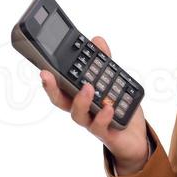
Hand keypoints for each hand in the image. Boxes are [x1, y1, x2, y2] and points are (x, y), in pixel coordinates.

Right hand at [38, 35, 148, 173]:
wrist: (135, 137)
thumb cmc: (120, 109)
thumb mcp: (114, 81)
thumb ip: (105, 62)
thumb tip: (96, 40)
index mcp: (80, 97)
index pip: (60, 87)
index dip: (49, 79)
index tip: (42, 67)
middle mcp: (82, 110)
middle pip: (60, 101)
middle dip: (51, 88)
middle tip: (47, 75)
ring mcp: (91, 122)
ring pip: (77, 115)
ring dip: (80, 100)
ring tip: (88, 87)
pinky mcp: (105, 133)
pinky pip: (99, 126)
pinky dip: (103, 116)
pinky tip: (109, 107)